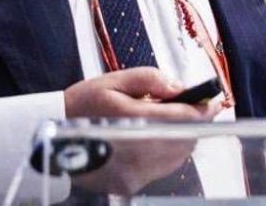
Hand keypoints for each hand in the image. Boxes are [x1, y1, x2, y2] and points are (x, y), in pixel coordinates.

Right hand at [63, 68, 218, 194]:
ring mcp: (133, 173)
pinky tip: (156, 140)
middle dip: (192, 123)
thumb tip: (177, 86)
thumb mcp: (112, 80)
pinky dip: (168, 153)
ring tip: (172, 121)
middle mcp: (136, 152)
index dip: (203, 109)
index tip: (215, 101)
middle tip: (193, 107)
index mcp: (131, 120)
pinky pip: (163, 169)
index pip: (182, 117)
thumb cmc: (81, 106)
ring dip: (182, 138)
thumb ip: (148, 79)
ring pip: (177, 157)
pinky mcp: (130, 185)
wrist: (49, 140)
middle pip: (184, 139)